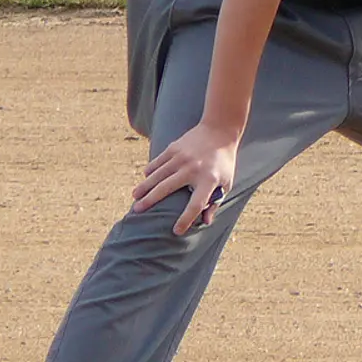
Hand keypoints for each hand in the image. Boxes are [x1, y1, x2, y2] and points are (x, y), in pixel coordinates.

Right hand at [132, 121, 239, 235]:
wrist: (220, 130)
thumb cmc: (223, 162)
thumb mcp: (226, 182)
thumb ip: (215, 202)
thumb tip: (205, 222)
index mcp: (209, 179)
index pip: (196, 204)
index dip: (186, 219)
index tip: (176, 231)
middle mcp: (193, 168)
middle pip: (167, 188)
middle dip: (150, 201)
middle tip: (137, 211)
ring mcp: (182, 157)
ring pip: (157, 175)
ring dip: (144, 187)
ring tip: (135, 197)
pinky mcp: (174, 148)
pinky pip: (158, 162)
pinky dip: (150, 171)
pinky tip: (144, 179)